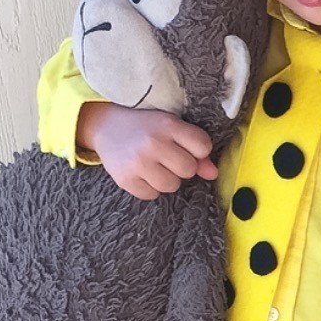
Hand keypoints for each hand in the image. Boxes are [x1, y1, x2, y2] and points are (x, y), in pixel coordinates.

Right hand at [77, 101, 216, 200]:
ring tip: (154, 165)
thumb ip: (196, 148)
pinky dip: (149, 188)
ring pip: (172, 185)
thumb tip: (213, 174)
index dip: (197, 150)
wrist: (107, 127)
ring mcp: (138, 163)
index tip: (185, 146)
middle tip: (166, 156)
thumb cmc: (146, 127)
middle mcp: (153, 143)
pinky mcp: (125, 179)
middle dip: (181, 166)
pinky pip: (152, 195)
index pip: (203, 147)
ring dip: (167, 179)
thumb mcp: (172, 128)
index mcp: (168, 125)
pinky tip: (142, 173)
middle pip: (188, 169)